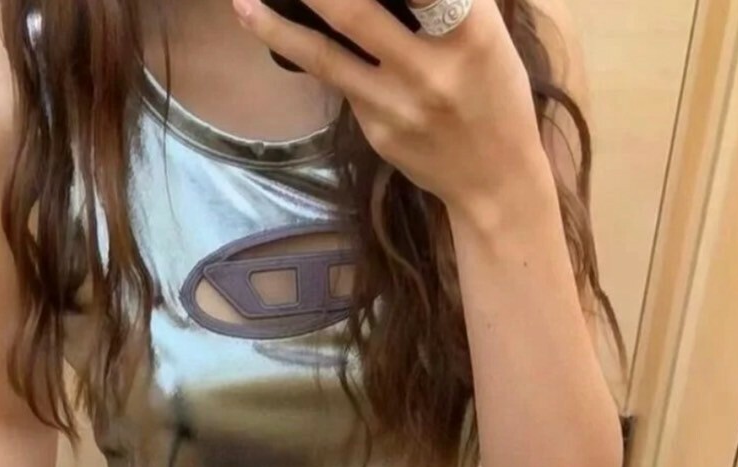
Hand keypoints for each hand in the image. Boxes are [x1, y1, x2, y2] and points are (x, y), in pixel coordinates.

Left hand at [231, 0, 549, 222]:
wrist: (492, 178)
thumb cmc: (493, 92)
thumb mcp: (486, 34)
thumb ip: (444, 1)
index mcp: (470, 33)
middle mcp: (430, 69)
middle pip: (356, 11)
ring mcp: (396, 105)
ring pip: (325, 54)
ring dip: (277, 26)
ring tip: (244, 1)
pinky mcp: (376, 130)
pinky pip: (336, 81)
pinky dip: (304, 51)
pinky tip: (277, 30)